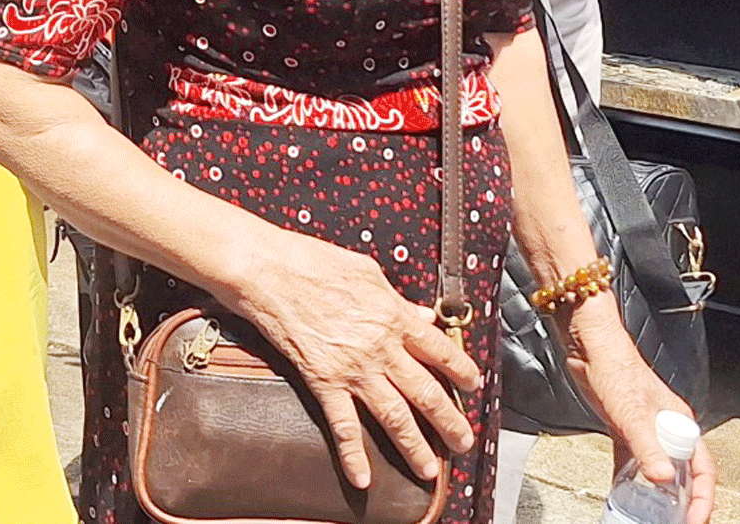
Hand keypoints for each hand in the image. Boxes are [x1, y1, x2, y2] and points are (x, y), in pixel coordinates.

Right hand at [218, 222, 481, 488]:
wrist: (266, 270)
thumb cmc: (312, 261)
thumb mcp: (366, 271)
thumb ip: (398, 299)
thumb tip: (423, 317)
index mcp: (394, 316)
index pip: (440, 351)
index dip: (462, 371)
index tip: (472, 385)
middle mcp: (381, 347)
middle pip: (427, 393)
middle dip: (450, 422)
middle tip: (463, 443)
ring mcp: (353, 368)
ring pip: (395, 416)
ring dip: (414, 447)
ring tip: (429, 469)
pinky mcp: (323, 380)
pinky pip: (343, 425)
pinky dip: (353, 455)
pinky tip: (363, 479)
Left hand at [565, 303, 717, 522]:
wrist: (589, 348)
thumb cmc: (616, 369)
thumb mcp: (632, 414)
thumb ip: (647, 448)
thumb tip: (662, 480)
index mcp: (680, 425)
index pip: (703, 470)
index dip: (702, 498)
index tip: (696, 519)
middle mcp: (666, 429)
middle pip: (684, 473)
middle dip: (685, 502)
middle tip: (679, 522)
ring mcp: (645, 429)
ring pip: (658, 470)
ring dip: (657, 495)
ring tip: (654, 517)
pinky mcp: (623, 428)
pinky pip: (630, 462)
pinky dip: (628, 479)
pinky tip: (621, 494)